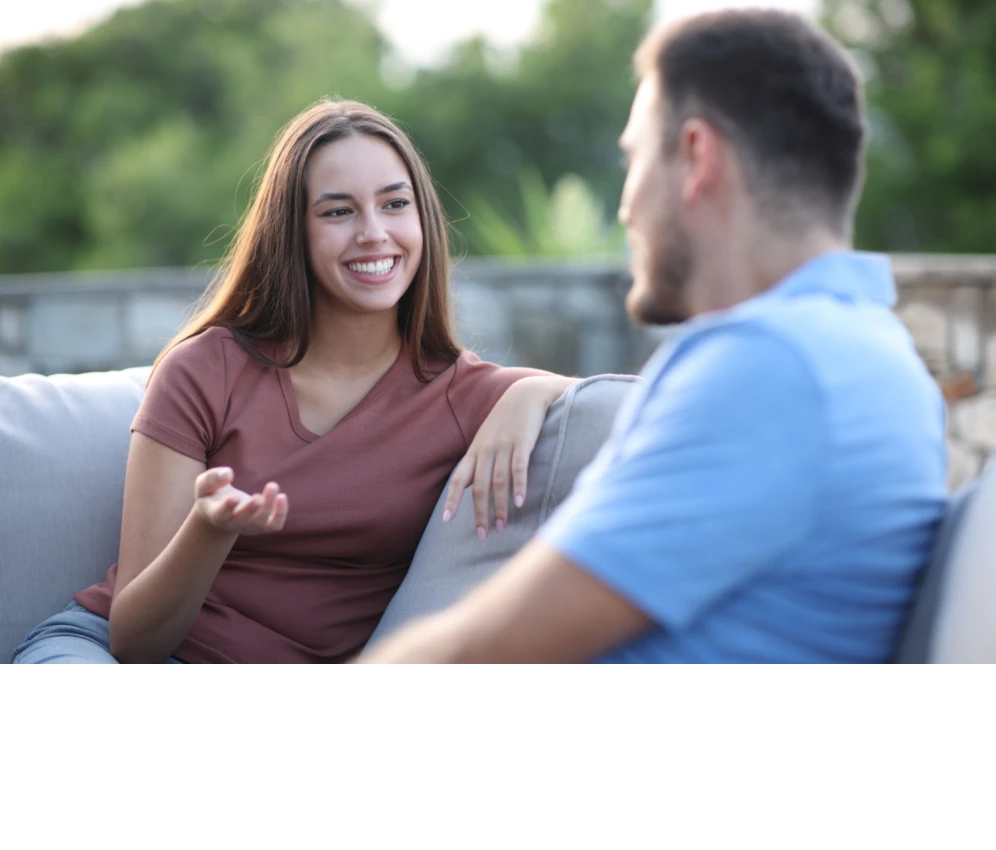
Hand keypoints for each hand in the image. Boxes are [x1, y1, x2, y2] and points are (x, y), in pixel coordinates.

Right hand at [194, 467, 288, 535]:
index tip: (235, 496)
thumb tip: (228, 474)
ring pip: (261, 522)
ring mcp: (249, 526)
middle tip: (257, 497)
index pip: (221, 514)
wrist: (221, 512)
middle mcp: (233, 524)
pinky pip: (274, 525)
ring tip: (272, 485)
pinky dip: (280, 514)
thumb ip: (211, 479)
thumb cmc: (211, 494)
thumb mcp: (204, 484)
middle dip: (251, 509)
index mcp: (216, 514)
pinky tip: (282, 496)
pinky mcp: (263, 526)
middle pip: (243, 520)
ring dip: (268, 506)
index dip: (228, 507)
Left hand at [442, 375, 574, 538]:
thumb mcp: (485, 440)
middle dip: (479, 513)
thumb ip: (476, 464)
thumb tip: (464, 487)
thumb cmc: (505, 421)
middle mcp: (486, 450)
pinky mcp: (523, 442)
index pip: (458, 479)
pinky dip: (519, 486)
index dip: (451, 500)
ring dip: (499, 507)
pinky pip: (519, 468)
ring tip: (501, 527)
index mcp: (475, 452)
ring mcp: (504, 446)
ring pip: (498, 482)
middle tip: (481, 535)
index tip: (446, 520)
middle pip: (478, 487)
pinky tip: (520, 503)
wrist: (526, 394)